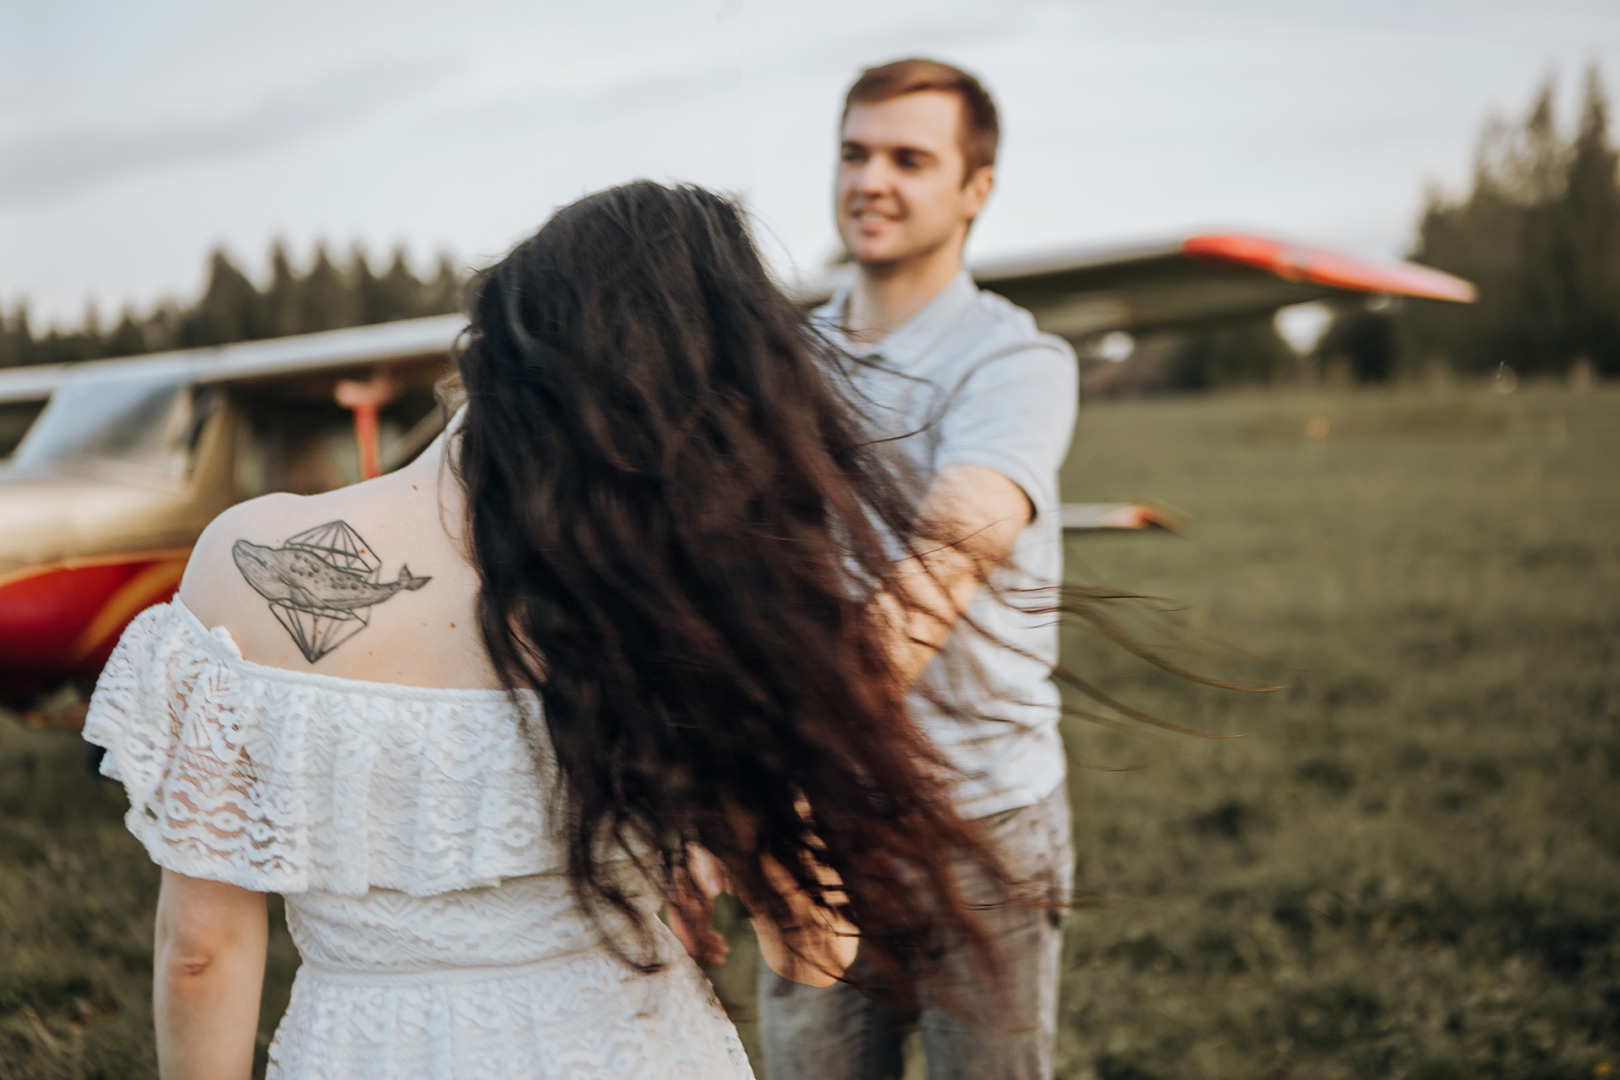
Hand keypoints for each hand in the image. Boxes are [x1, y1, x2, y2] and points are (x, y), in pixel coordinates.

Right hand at [666, 846, 728, 966]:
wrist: (699, 841)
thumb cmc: (703, 847)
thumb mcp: (708, 851)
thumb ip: (714, 867)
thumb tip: (719, 890)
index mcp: (679, 889)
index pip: (678, 920)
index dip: (688, 938)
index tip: (702, 950)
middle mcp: (681, 900)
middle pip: (686, 931)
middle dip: (701, 947)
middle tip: (720, 957)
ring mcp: (689, 904)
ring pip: (694, 932)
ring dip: (707, 945)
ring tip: (724, 953)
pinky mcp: (699, 905)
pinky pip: (701, 926)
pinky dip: (710, 937)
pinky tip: (722, 944)